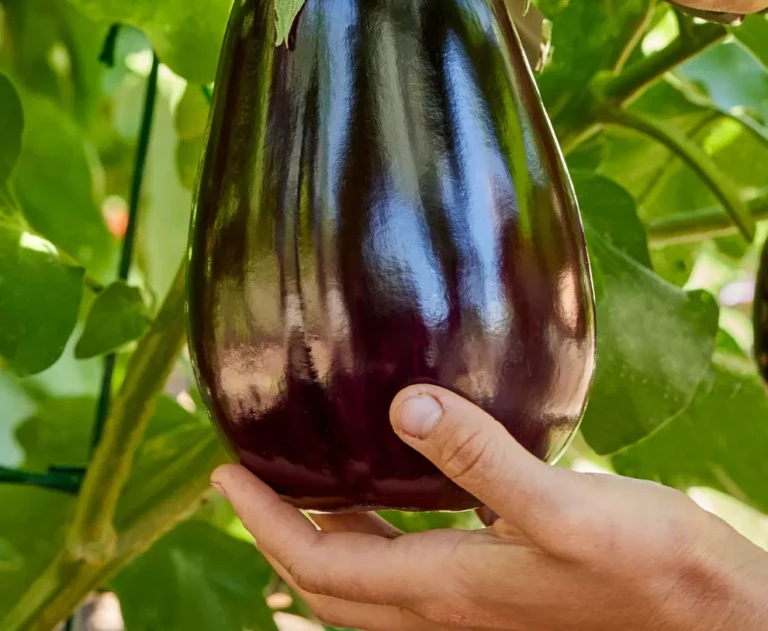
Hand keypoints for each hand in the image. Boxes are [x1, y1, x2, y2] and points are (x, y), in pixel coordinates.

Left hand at [211, 386, 767, 630]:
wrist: (710, 618)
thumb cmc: (646, 569)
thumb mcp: (563, 508)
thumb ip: (482, 459)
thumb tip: (407, 402)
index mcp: (447, 590)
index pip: (321, 566)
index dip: (263, 523)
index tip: (221, 476)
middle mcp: (449, 608)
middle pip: (332, 584)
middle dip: (276, 534)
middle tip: (243, 482)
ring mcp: (476, 606)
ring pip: (370, 583)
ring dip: (324, 540)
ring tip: (300, 488)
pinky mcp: (504, 589)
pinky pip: (412, 570)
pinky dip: (378, 538)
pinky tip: (394, 497)